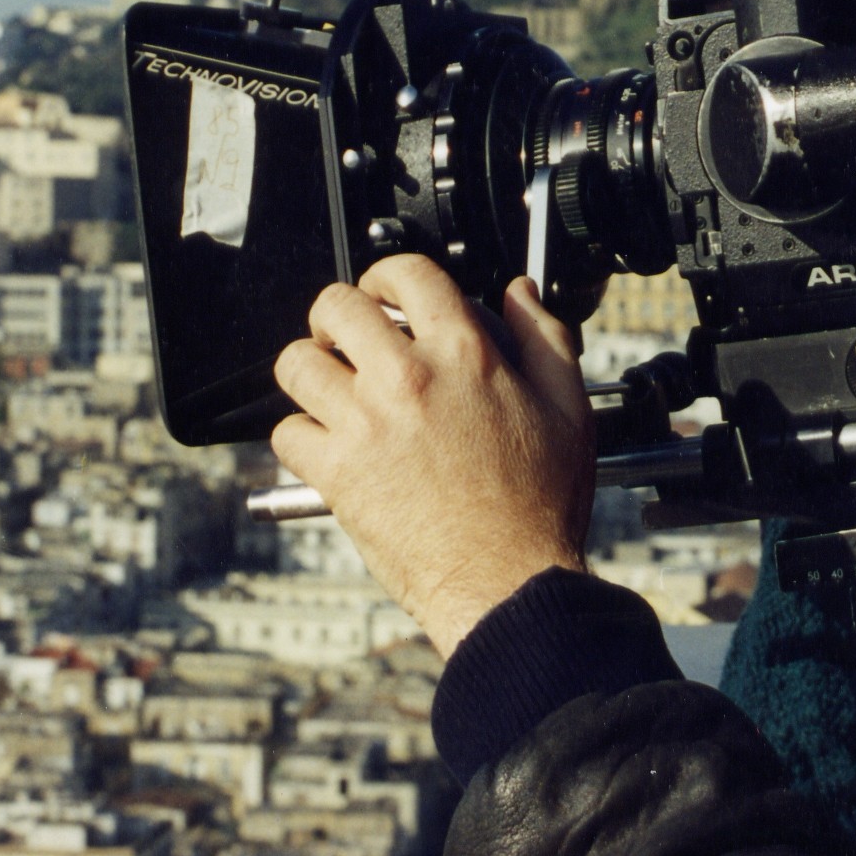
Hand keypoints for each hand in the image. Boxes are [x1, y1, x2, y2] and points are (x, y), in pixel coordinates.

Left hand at [270, 256, 594, 658]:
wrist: (509, 581)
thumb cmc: (541, 504)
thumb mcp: (568, 408)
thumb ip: (545, 337)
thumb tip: (521, 293)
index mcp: (465, 356)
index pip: (407, 275)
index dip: (390, 274)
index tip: (388, 293)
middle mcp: (407, 379)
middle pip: (336, 307)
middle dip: (336, 314)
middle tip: (347, 335)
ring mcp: (365, 424)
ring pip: (297, 364)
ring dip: (309, 368)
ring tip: (328, 383)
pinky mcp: (336, 473)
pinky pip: (286, 433)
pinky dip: (300, 436)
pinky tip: (327, 443)